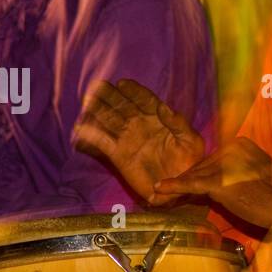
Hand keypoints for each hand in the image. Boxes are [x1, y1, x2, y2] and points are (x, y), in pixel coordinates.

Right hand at [72, 79, 206, 201]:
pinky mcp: (118, 154)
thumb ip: (179, 124)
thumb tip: (163, 107)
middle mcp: (140, 124)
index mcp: (158, 117)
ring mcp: (127, 138)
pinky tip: (81, 128)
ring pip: (109, 119)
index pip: (144, 99)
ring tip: (87, 100)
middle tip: (98, 86)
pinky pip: (102, 142)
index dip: (133, 91)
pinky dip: (91, 135)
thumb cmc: (189, 161)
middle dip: (110, 95)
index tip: (123, 84)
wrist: (179, 187)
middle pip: (122, 105)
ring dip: (97, 110)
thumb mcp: (191, 141)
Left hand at [153, 137, 271, 238]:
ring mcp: (224, 164)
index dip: (201, 174)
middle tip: (168, 190)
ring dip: (179, 186)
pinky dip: (174, 187)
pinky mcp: (219, 181)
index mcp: (241, 144)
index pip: (214, 159)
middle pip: (203, 166)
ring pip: (197, 175)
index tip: (187, 184)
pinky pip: (192, 184)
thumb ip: (237, 173)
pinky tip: (159, 189)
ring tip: (160, 192)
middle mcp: (231, 148)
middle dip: (189, 180)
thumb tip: (220, 183)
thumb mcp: (256, 175)